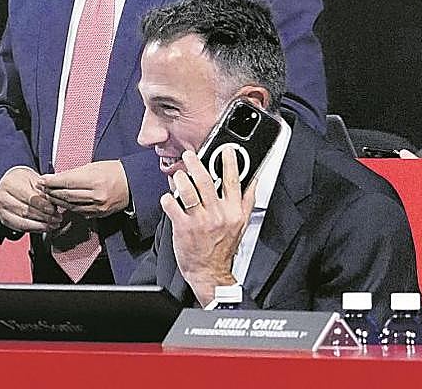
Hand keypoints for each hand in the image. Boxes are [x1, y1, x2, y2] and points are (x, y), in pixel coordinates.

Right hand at [0, 167, 63, 233]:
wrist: (11, 184)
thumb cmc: (23, 181)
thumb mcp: (34, 179)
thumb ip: (43, 190)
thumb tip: (54, 201)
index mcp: (9, 183)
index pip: (29, 197)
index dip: (42, 205)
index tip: (53, 209)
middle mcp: (2, 197)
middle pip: (26, 210)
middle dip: (44, 217)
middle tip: (57, 218)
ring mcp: (1, 209)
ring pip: (23, 221)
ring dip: (41, 225)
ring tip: (53, 224)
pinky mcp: (5, 219)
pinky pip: (21, 228)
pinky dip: (35, 229)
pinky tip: (44, 227)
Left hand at [38, 159, 129, 216]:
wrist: (133, 184)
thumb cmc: (114, 171)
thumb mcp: (93, 166)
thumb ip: (75, 173)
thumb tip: (57, 177)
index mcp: (95, 180)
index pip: (67, 182)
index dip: (52, 181)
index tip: (42, 179)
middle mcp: (96, 195)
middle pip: (67, 195)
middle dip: (52, 191)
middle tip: (42, 188)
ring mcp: (98, 207)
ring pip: (71, 206)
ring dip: (57, 201)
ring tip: (49, 195)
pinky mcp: (99, 214)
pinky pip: (79, 212)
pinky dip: (69, 207)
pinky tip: (62, 203)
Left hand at [160, 149, 254, 305]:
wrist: (209, 272)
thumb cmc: (222, 248)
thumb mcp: (240, 224)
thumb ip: (245, 201)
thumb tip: (253, 182)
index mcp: (233, 212)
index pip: (233, 182)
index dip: (230, 163)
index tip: (225, 150)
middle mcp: (218, 214)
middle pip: (206, 181)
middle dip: (195, 163)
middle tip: (189, 156)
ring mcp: (200, 220)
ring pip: (188, 189)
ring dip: (180, 178)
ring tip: (178, 175)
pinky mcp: (183, 226)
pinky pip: (172, 204)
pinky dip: (167, 197)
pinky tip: (168, 197)